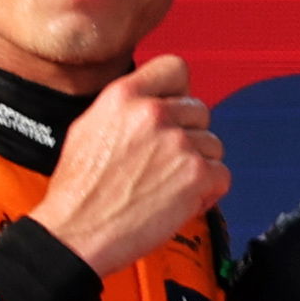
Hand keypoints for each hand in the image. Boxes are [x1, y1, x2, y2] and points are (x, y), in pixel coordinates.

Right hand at [36, 54, 229, 272]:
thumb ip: (125, 109)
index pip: (175, 68)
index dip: (179, 91)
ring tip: (167, 185)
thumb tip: (151, 103)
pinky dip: (208, 192)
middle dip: (188, 135)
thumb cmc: (79, 192)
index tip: (175, 109)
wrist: (77, 232)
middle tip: (165, 162)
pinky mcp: (197, 174)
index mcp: (123, 96)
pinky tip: (180, 201)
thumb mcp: (88, 128)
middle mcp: (153, 114)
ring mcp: (178, 143)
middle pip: (199, 110)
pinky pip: (222, 175)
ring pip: (213, 144)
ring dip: (198, 166)